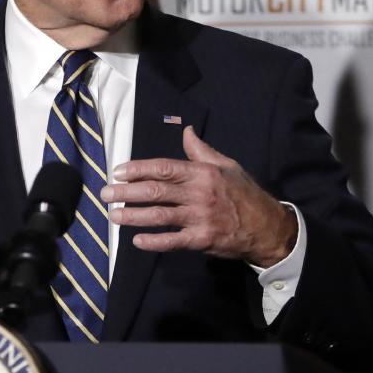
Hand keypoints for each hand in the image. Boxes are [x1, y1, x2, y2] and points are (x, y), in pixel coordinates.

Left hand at [102, 127, 296, 266]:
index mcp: (202, 173)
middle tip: (105, 193)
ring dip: (133, 216)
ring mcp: (199, 218)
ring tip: (113, 215)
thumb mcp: (227, 165)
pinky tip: (137, 241)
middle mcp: (198, 194)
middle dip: (126, 192)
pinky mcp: (202, 240)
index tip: (118, 172)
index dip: (138, 169)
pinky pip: (173, 241)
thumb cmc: (244, 193)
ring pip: (160, 216)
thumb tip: (185, 130)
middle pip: (155, 191)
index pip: (163, 168)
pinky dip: (154, 241)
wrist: (267, 227)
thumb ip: (201, 150)